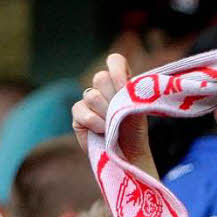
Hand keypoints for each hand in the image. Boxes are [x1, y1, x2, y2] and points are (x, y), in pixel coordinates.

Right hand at [71, 53, 152, 167]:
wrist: (128, 154)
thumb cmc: (134, 131)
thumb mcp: (137, 107)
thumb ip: (127, 90)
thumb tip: (116, 82)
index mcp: (119, 81)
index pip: (114, 61)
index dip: (117, 70)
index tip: (124, 88)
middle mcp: (102, 88)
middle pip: (100, 77)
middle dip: (112, 97)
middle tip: (119, 113)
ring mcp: (88, 101)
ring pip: (91, 95)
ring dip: (105, 112)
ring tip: (112, 125)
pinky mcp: (78, 115)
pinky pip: (80, 110)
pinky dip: (93, 121)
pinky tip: (102, 131)